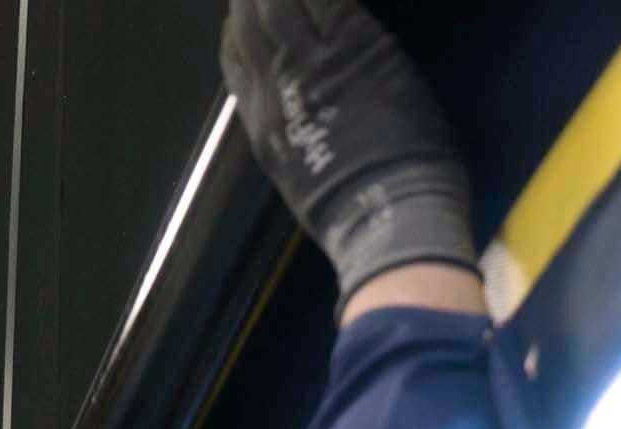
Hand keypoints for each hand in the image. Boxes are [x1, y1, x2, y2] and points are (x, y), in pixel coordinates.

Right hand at [220, 0, 473, 304]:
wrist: (384, 214)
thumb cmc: (354, 214)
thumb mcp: (302, 180)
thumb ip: (294, 139)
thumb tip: (303, 122)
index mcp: (264, 125)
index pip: (235, 62)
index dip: (236, 32)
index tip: (239, 17)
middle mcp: (278, 89)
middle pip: (250, 26)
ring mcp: (314, 66)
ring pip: (280, 5)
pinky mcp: (356, 49)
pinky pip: (330, 1)